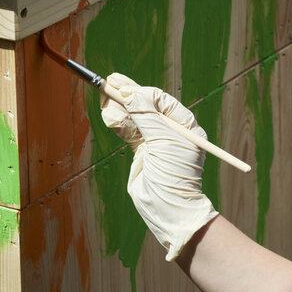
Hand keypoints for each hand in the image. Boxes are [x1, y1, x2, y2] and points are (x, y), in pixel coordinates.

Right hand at [100, 73, 218, 260]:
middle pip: (146, 107)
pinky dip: (119, 124)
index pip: (161, 101)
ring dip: (121, 109)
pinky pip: (129, 132)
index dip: (142, 92)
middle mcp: (170, 132)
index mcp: (185, 126)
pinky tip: (110, 116)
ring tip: (106, 100)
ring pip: (135, 119)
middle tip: (109, 83)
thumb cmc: (174, 174)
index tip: (123, 86)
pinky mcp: (142, 152)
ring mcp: (155, 142)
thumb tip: (130, 93)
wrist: (168, 208)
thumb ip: (146, 116)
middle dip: (128, 97)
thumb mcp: (163, 140)